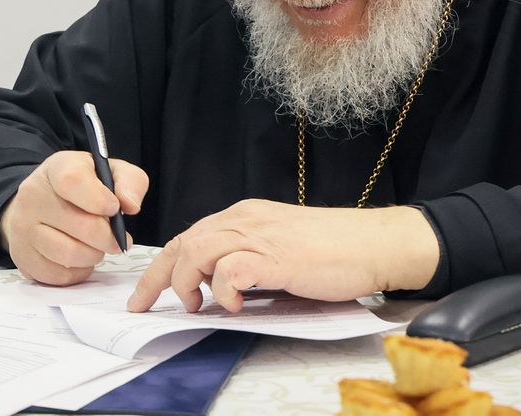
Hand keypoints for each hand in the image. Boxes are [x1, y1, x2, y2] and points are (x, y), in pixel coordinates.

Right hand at [0, 150, 148, 285]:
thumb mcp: (110, 172)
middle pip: (79, 225)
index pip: (72, 182)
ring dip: (94, 255)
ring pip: (69, 254)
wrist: (42, 202)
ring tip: (98, 247)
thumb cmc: (84, 188)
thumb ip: (129, 181)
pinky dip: (79, 271)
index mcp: (56, 169)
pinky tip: (81, 258)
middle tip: (118, 239)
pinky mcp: (22, 257)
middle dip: (108, 237)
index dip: (98, 199)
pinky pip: (59, 275)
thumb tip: (130, 205)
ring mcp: (22, 228)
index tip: (115, 208)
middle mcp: (32, 196)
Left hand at [126, 200, 438, 312]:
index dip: (161, 265)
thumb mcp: (278, 247)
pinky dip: (223, 289)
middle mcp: (246, 219)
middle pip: (183, 242)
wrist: (375, 244)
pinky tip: (232, 304)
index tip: (146, 293)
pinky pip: (230, 269)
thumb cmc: (334, 250)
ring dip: (188, 282)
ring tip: (196, 305)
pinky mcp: (276, 257)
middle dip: (157, 277)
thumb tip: (216, 287)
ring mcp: (260, 236)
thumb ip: (247, 258)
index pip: (189, 236)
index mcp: (245, 216)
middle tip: (145, 305)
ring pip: (197, 251)